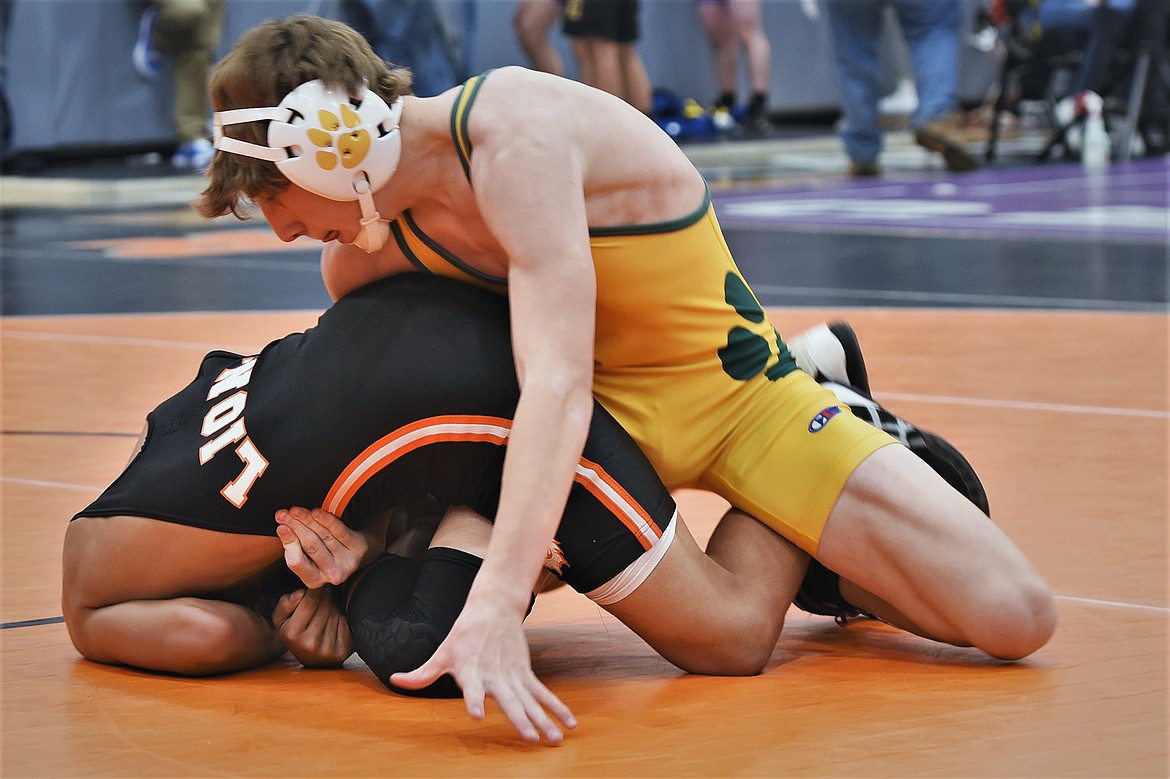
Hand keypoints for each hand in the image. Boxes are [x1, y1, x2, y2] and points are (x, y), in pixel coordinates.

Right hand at [273, 587, 352, 666]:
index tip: (318, 586)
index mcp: (292, 633)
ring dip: (334, 608)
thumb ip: (286, 603)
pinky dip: (342, 620)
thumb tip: (302, 593)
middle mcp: (309, 643)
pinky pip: (346, 624)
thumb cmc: (295, 633)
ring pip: (336, 613)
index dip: (317, 589)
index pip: (311, 600)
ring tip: (327, 611)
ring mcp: (326, 649)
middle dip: (326, 597)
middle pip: (326, 605)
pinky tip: (334, 623)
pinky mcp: (341, 652)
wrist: (311, 660)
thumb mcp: (281, 619)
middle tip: (324, 596)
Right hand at [275, 506, 370, 587]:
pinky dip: (327, 520)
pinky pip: (339, 531)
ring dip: (306, 520)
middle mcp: (332, 574)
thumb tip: (282, 528)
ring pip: (323, 536)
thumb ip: (296, 547)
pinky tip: (316, 512)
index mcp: (315, 580)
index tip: (280, 527)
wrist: (361, 549)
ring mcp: (348, 563)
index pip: (297, 562)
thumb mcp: (311, 556)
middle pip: (309, 546)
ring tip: (296, 510)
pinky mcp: (359, 549)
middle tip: (283, 514)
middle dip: (294, 527)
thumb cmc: (330, 551)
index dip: (288, 544)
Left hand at [389, 594, 575, 743]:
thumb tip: (394, 680)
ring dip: (544, 720)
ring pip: (531, 701)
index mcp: (471, 671)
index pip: (472, 689)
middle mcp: (494, 675)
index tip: (477, 715)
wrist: (494, 607)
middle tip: (530, 738)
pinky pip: (542, 694)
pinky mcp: (525, 673)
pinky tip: (569, 723)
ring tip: (554, 739)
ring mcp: (513, 675)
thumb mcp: (441, 653)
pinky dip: (556, 707)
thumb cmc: (464, 634)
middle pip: (509, 701)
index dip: (474, 701)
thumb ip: (422, 673)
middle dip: (521, 720)